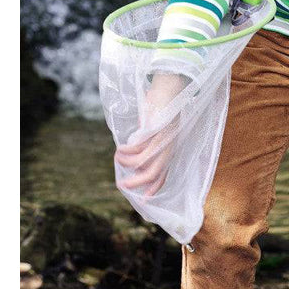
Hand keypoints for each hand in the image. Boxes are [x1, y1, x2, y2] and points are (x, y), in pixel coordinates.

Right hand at [114, 71, 186, 197]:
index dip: (154, 188)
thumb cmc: (162, 106)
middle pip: (153, 173)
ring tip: (118, 157)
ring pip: (143, 162)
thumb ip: (149, 142)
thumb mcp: (157, 127)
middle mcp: (169, 147)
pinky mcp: (156, 131)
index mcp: (170, 148)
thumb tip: (136, 154)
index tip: (144, 200)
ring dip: (127, 163)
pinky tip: (121, 147)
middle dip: (136, 182)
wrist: (170, 88)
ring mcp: (163, 140)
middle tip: (122, 184)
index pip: (164, 174)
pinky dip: (126, 150)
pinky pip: (138, 148)